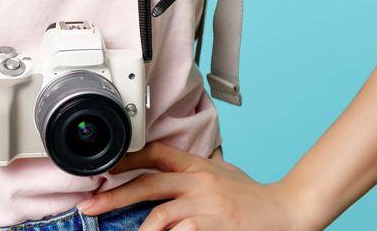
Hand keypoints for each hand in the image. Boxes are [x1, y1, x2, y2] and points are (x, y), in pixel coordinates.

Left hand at [76, 141, 319, 230]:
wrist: (288, 210)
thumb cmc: (254, 198)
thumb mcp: (224, 175)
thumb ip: (198, 172)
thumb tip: (173, 170)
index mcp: (198, 167)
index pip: (156, 153)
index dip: (127, 157)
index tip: (104, 167)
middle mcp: (199, 182)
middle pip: (147, 184)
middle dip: (113, 196)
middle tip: (89, 206)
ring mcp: (207, 204)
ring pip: (159, 216)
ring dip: (139, 230)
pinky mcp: (216, 225)